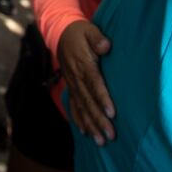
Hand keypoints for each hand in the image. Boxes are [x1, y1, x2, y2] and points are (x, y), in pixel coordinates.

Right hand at [57, 20, 114, 144]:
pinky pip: (73, 105)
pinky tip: (85, 132)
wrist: (60, 33)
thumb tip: (106, 46)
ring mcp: (72, 84)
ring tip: (101, 141)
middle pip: (88, 101)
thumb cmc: (79, 33)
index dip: (102, 98)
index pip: (94, 84)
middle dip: (98, 120)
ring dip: (91, 125)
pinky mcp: (70, 87)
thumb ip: (97, 38)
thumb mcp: (89, 30)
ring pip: (81, 107)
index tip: (111, 114)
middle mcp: (76, 77)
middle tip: (110, 135)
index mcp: (83, 64)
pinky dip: (78, 119)